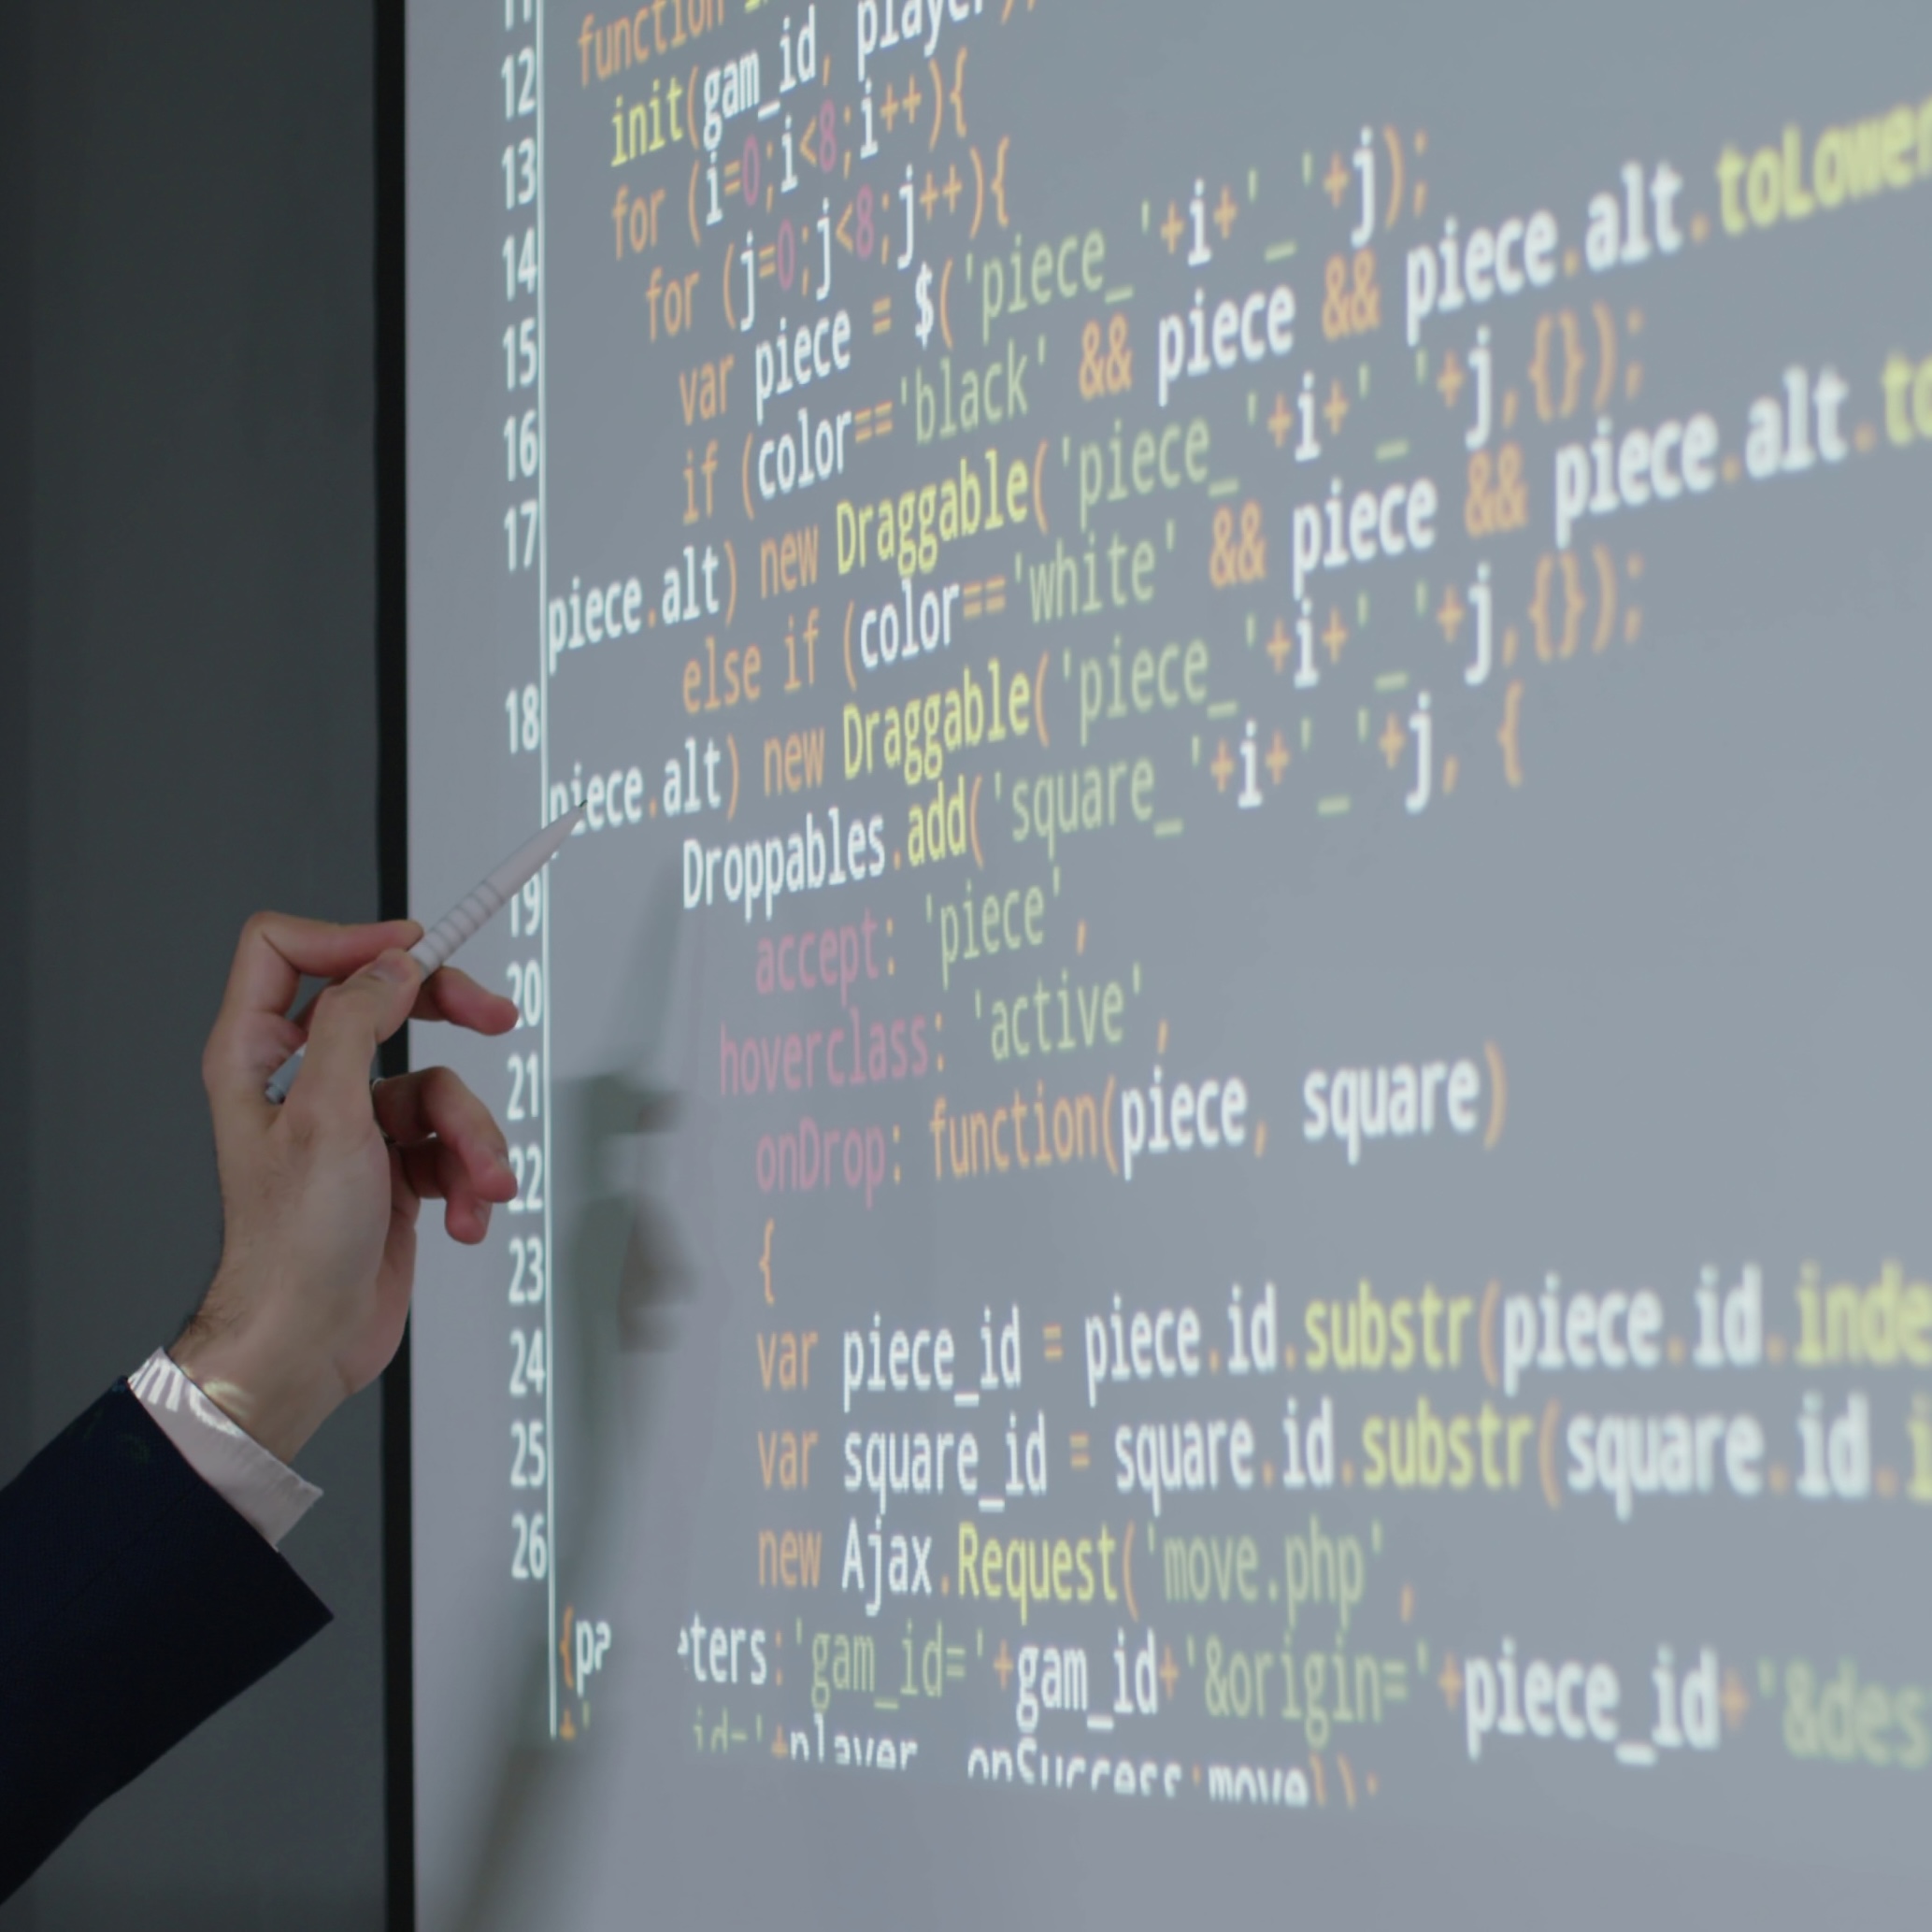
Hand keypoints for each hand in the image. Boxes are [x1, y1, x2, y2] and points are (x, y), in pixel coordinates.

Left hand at [173, 914, 520, 1462]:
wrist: (307, 1341)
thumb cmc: (291, 1247)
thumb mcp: (328, 1116)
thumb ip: (357, 1024)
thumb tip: (389, 965)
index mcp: (260, 1055)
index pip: (286, 952)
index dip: (352, 937)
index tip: (414, 947)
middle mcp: (303, 1081)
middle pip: (384, 1004)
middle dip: (447, 1016)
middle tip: (492, 1014)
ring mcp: (350, 1124)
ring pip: (435, 1087)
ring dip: (470, 1136)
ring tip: (478, 1180)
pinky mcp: (391, 1167)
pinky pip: (449, 1144)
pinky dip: (468, 1178)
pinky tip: (462, 1214)